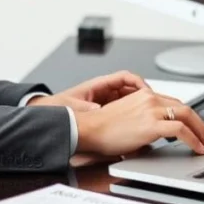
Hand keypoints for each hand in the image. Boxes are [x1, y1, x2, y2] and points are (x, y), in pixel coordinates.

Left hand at [27, 70, 150, 110]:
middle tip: (156, 106)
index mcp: (99, 84)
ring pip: (131, 100)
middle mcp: (105, 90)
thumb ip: (89, 109)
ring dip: (141, 107)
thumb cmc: (58, 106)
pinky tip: (136, 125)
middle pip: (132, 89)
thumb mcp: (76, 107)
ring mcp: (107, 100)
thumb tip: (101, 111)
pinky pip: (124, 110)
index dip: (139, 83)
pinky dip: (133, 115)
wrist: (48, 114)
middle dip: (145, 96)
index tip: (147, 92)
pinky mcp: (106, 111)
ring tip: (150, 116)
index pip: (126, 77)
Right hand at [74, 89, 203, 156]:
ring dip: (202, 132)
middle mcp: (150, 98)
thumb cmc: (102, 129)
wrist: (88, 129)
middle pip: (185, 108)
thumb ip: (145, 125)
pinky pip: (181, 131)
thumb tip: (158, 141)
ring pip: (188, 116)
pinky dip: (194, 139)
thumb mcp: (128, 121)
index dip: (190, 117)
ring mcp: (152, 109)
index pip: (174, 103)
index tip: (197, 127)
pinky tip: (197, 148)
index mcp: (144, 95)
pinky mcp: (152, 124)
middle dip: (202, 124)